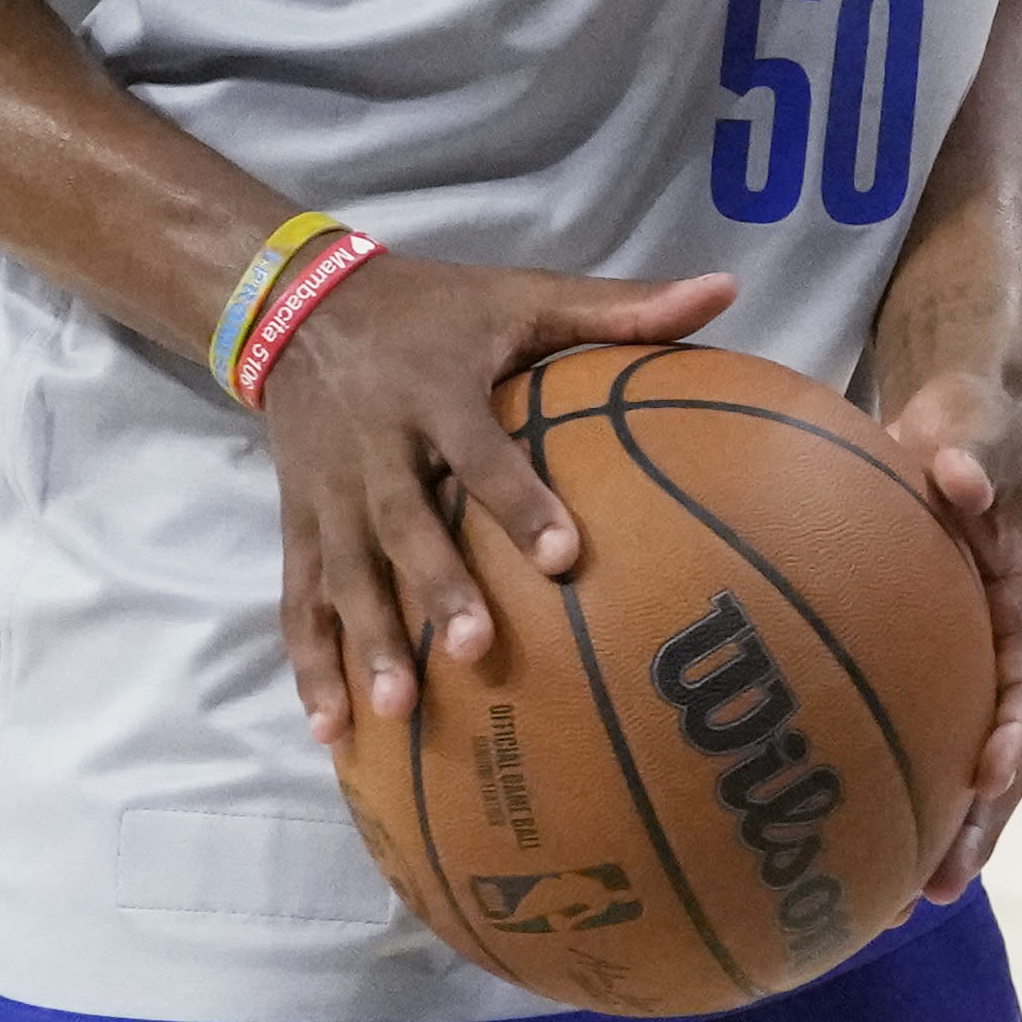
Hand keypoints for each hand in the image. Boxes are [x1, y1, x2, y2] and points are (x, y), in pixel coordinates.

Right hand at [260, 251, 735, 741]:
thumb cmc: (437, 308)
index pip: (480, 453)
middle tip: (475, 651)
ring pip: (343, 574)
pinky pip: (298, 598)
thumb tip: (725, 291)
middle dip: (436, 588)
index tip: (564, 556)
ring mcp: (328, 493)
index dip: (518, 501)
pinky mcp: (296, 523)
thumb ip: (620, 306)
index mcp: (435, 391)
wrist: (299, 305)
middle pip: (402, 525)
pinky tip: (330, 730)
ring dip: (364, 645)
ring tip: (396, 712)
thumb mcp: (522, 294)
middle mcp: (374, 447)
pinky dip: (309, 663)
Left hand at [882, 367, 1021, 898]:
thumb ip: (968, 448)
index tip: (989, 776)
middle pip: (1003, 751)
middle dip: (978, 822)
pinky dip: (886, 787)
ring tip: (892, 906)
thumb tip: (957, 476)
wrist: (960, 422)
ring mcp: (966, 661)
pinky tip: (828, 838)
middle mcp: (1004, 644)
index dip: (1014, 731)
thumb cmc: (966, 421)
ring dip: (938, 832)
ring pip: (959, 761)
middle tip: (939, 884)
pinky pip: (911, 735)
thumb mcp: (971, 422)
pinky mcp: (925, 665)